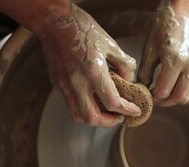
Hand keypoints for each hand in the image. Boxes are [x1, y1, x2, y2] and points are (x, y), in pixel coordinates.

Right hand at [38, 3, 140, 126]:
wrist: (54, 21)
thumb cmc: (83, 29)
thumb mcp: (111, 44)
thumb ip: (124, 64)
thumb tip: (130, 81)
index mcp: (93, 71)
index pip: (112, 102)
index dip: (127, 110)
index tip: (135, 111)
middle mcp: (77, 82)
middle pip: (92, 117)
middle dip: (109, 122)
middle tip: (119, 117)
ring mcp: (64, 84)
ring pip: (78, 115)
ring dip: (95, 119)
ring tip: (107, 113)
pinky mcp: (57, 83)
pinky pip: (71, 105)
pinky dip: (84, 109)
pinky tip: (94, 101)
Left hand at [138, 0, 188, 113]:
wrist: (184, 9)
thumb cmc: (164, 25)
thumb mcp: (149, 47)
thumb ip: (145, 71)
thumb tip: (142, 89)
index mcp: (174, 59)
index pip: (163, 90)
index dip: (154, 97)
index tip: (149, 96)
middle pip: (181, 96)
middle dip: (167, 102)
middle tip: (159, 99)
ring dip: (184, 100)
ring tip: (174, 97)